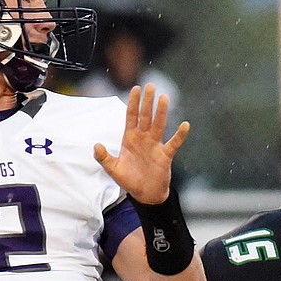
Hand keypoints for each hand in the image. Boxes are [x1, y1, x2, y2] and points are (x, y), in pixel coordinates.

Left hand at [94, 83, 189, 204]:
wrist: (145, 194)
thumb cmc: (130, 180)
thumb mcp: (113, 170)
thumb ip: (104, 158)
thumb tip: (95, 146)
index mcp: (130, 138)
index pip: (132, 116)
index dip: (133, 103)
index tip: (136, 88)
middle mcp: (144, 138)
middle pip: (146, 116)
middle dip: (147, 102)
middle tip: (151, 86)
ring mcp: (155, 145)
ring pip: (159, 125)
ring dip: (161, 112)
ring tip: (164, 98)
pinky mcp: (165, 155)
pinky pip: (174, 143)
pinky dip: (179, 135)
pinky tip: (185, 125)